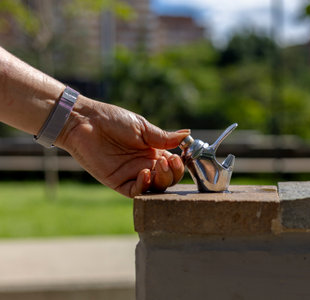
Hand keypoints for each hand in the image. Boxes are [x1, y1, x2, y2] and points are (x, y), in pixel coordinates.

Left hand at [56, 96, 189, 197]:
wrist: (86, 122)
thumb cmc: (113, 120)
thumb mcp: (143, 128)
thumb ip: (164, 137)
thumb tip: (188, 135)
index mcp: (153, 152)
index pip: (173, 166)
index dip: (179, 165)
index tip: (180, 157)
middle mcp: (145, 165)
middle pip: (167, 179)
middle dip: (173, 173)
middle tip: (169, 161)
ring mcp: (132, 175)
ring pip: (155, 188)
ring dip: (162, 179)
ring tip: (159, 165)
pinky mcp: (118, 182)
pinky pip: (136, 192)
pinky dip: (144, 186)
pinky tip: (145, 173)